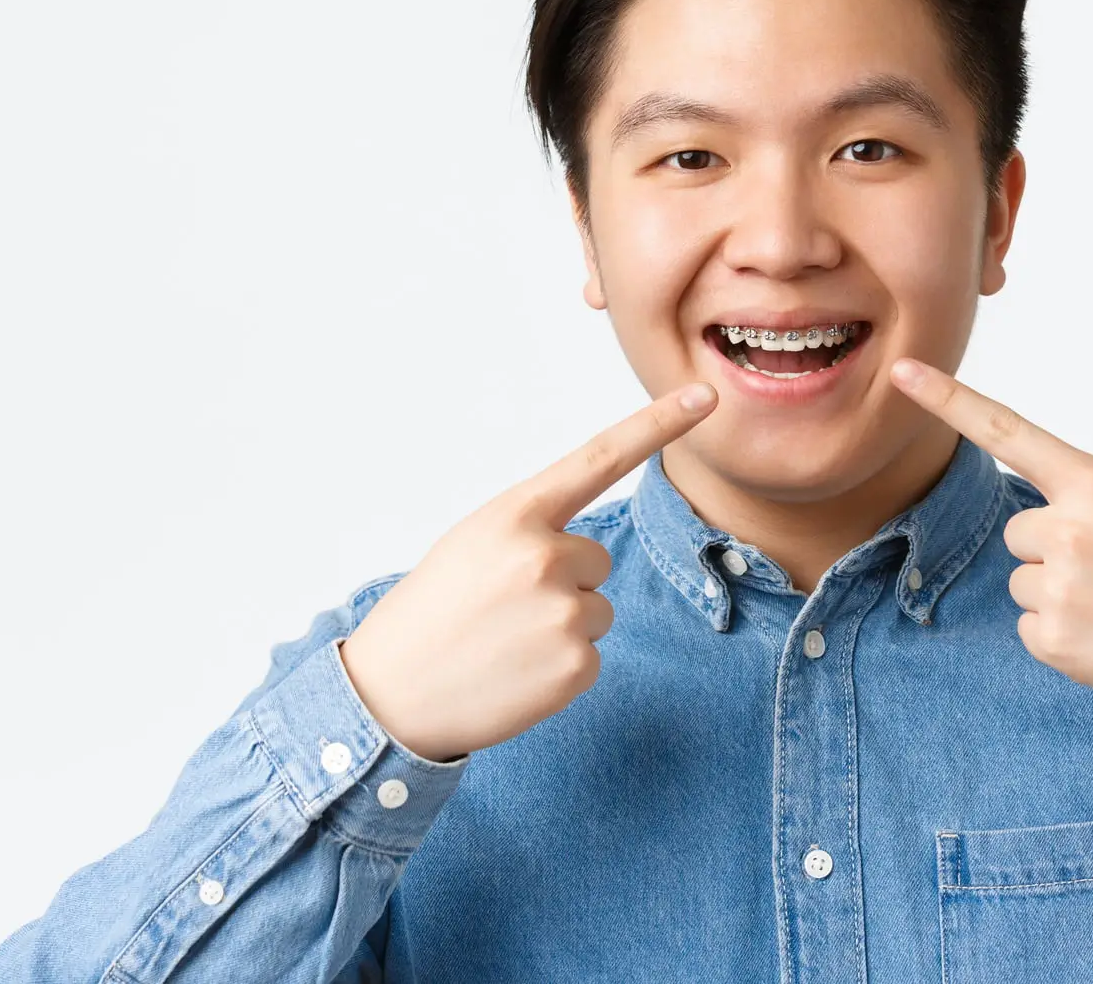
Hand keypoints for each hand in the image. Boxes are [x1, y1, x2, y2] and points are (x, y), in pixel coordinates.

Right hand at [339, 381, 719, 761]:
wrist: (390, 694)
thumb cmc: (432, 612)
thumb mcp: (474, 543)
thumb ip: (533, 530)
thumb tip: (585, 554)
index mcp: (515, 515)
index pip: (599, 459)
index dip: (657, 424)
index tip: (703, 397)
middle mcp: (545, 556)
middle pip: (595, 560)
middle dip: (562, 583)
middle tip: (503, 610)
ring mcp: (564, 613)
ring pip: (597, 609)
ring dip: (561, 627)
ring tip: (504, 643)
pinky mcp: (576, 665)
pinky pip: (591, 655)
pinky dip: (559, 668)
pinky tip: (515, 675)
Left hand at [891, 358, 1092, 717]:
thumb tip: (1080, 508)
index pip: (1008, 431)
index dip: (949, 400)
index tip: (903, 371)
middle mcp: (1068, 529)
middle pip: (1020, 532)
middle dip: (1055, 548)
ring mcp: (1059, 587)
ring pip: (1024, 581)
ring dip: (1060, 592)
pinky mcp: (1055, 641)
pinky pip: (1032, 627)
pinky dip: (1064, 635)